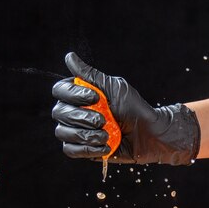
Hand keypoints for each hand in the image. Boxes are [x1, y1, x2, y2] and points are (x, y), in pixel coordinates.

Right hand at [51, 52, 200, 164]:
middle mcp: (74, 111)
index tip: (95, 97)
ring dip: (86, 134)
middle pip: (59, 112)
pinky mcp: (83, 149)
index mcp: (80, 94)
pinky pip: (71, 150)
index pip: (60, 90)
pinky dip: (87, 149)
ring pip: (63, 133)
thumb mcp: (115, 87)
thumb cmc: (134, 108)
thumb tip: (69, 57)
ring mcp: (77, 131)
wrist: (149, 134)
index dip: (73, 95)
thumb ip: (90, 75)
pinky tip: (105, 145)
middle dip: (82, 117)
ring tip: (106, 134)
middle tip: (103, 119)